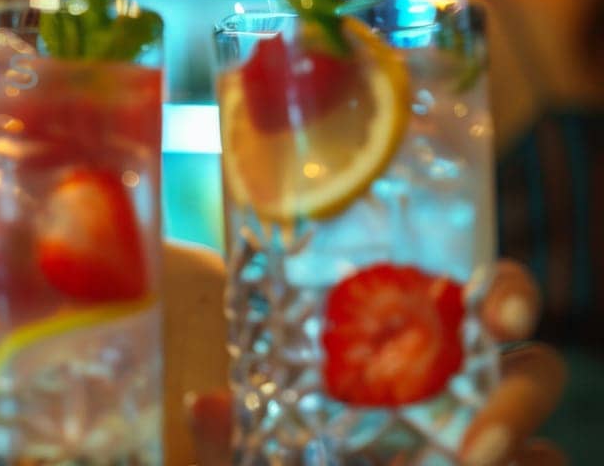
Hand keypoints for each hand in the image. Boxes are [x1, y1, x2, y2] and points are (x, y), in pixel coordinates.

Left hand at [185, 258, 569, 465]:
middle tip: (482, 441)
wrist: (283, 461)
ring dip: (514, 448)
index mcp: (422, 335)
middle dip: (521, 399)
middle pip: (533, 374)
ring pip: (542, 447)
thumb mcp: (251, 429)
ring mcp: (484, 440)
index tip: (496, 312)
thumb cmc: (282, 439)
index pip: (488, 297)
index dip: (509, 294)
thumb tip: (201, 405)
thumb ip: (230, 425)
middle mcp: (468, 388)